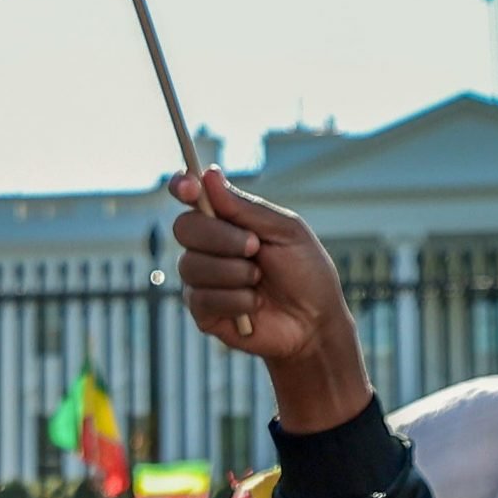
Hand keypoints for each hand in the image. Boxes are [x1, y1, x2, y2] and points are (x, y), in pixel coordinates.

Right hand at [169, 167, 372, 433]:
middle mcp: (207, 246)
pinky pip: (202, 297)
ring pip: (192, 265)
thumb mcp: (286, 231)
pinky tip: (254, 306)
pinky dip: (236, 300)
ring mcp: (201, 279)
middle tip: (255, 247)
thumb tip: (209, 175)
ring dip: (235, 272)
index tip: (189, 187)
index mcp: (226, 220)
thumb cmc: (305, 272)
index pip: (190, 195)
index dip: (182, 186)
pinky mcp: (202, 310)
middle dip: (222, 238)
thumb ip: (245, 208)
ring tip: (260, 281)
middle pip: (184, 227)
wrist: (315, 322)